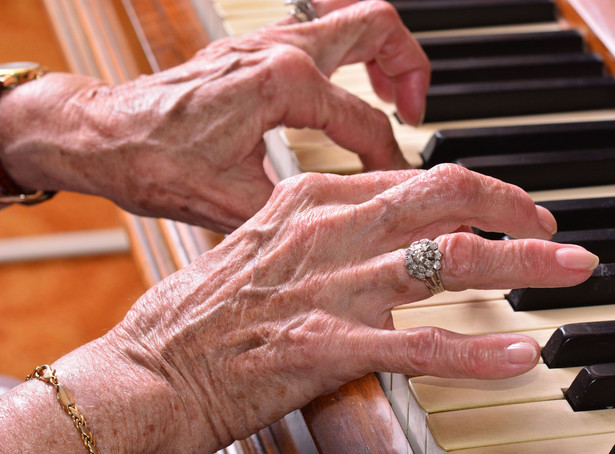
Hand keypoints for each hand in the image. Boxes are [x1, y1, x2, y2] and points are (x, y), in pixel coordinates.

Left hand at [0, 1, 428, 231]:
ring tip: (391, 93)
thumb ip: (299, 209)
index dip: (389, 158)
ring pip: (346, 19)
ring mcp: (261, 43)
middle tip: (417, 108)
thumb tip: (341, 221)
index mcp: (282, 83)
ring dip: (378, 51)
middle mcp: (277, 50)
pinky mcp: (248, 52)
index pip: (364, 121)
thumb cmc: (152, 160)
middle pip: (375, 28)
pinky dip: (342, 53)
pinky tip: (338, 86)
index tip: (397, 185)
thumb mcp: (232, 202)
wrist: (103, 136)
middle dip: (409, 67)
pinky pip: (314, 31)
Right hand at [107, 165, 596, 450]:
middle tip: (552, 230)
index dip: (469, 191)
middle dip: (511, 210)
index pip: (410, 179)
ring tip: (565, 272)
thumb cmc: (201, 309)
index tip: (500, 207)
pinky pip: (421, 346)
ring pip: (446, 262)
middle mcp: (325, 233)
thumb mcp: (262, 241)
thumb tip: (375, 224)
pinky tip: (517, 356)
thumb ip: (321, 227)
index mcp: (307, 200)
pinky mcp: (327, 347)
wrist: (152, 366)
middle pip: (442, 202)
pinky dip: (478, 352)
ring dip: (519, 265)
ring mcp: (330, 289)